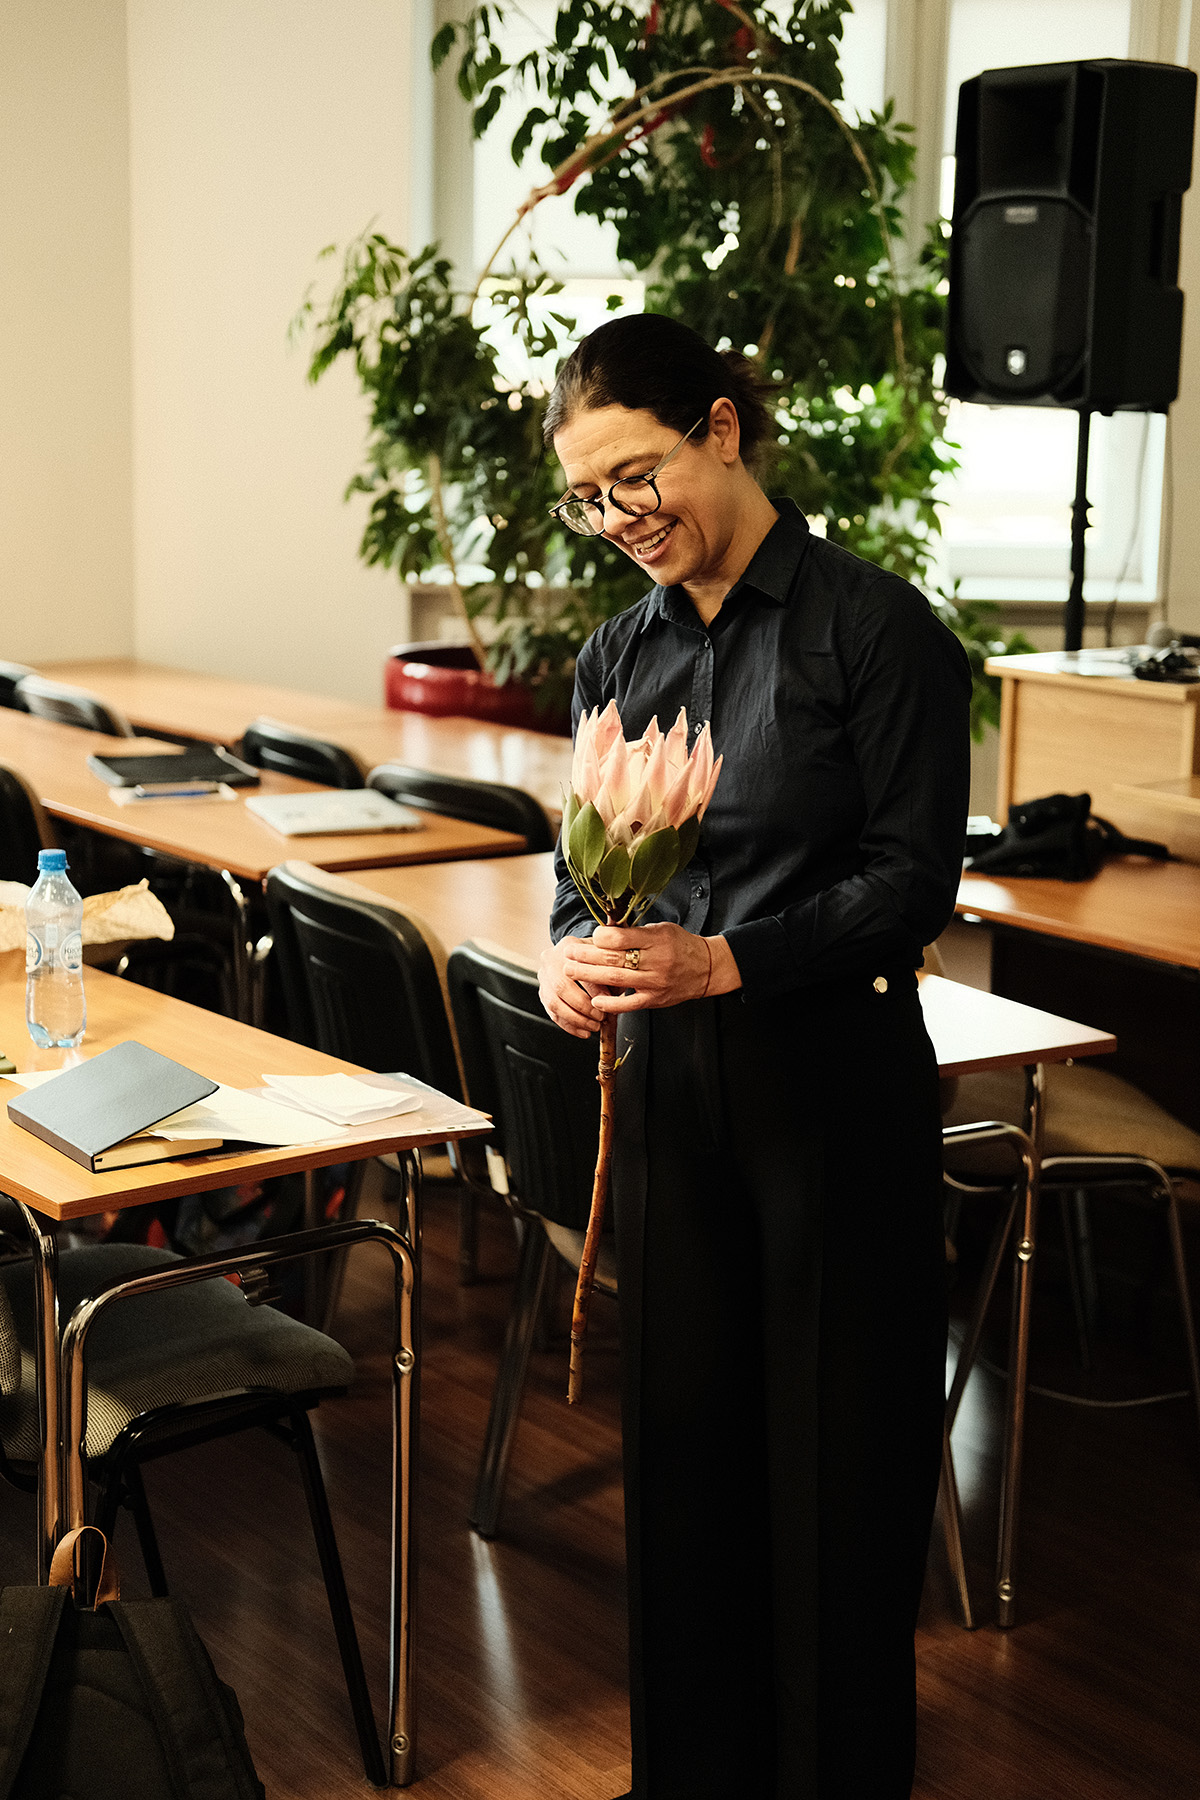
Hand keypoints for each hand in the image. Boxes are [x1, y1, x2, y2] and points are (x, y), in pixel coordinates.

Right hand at [539, 935, 611, 1038]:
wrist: (577, 953)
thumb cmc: (596, 956)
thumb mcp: (605, 956)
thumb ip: (609, 972)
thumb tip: (613, 997)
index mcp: (568, 947)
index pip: (579, 969)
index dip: (594, 989)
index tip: (608, 1002)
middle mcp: (551, 960)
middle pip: (561, 987)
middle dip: (583, 1007)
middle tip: (600, 1018)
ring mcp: (544, 977)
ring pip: (554, 1003)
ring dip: (575, 1019)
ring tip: (593, 1027)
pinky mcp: (542, 993)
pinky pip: (552, 1013)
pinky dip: (569, 1026)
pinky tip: (583, 1032)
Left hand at [560, 922, 741, 1015]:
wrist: (706, 968)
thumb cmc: (680, 945)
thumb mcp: (661, 929)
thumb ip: (634, 931)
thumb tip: (602, 930)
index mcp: (658, 939)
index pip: (623, 938)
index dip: (602, 937)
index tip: (590, 936)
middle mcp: (657, 961)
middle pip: (615, 959)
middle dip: (587, 956)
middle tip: (568, 953)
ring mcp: (656, 983)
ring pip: (618, 980)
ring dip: (590, 976)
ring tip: (571, 971)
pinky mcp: (655, 1000)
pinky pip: (630, 1004)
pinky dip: (611, 1004)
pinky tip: (594, 1000)